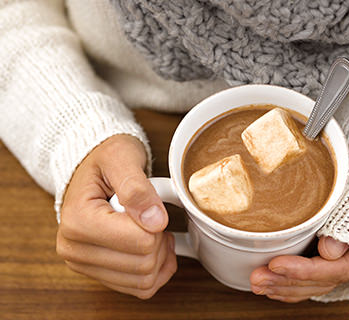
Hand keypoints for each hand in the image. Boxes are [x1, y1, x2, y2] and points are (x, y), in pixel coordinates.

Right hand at [56, 134, 176, 298]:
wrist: (95, 166)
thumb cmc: (107, 159)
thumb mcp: (121, 159)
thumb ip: (137, 188)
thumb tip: (155, 220)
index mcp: (78, 221)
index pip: (140, 241)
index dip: (158, 223)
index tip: (150, 204)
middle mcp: (74, 248)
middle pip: (143, 264)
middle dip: (159, 239)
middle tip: (153, 215)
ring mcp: (84, 265)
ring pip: (144, 281)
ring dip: (160, 256)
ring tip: (153, 228)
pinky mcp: (99, 274)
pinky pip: (141, 289)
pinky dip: (157, 270)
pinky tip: (156, 246)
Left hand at [250, 236, 348, 302]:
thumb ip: (346, 223)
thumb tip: (328, 251)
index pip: (334, 270)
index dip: (303, 270)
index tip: (275, 264)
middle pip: (319, 281)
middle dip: (285, 282)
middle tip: (257, 278)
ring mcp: (340, 264)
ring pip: (312, 285)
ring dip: (283, 287)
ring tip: (257, 285)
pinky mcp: (328, 260)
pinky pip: (310, 281)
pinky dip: (290, 287)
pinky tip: (271, 288)